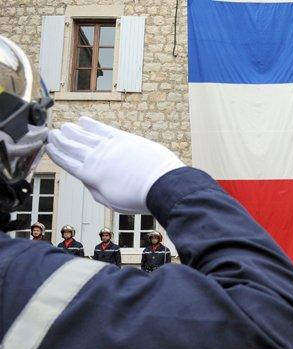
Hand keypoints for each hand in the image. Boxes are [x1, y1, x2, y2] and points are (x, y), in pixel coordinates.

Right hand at [47, 117, 184, 213]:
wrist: (160, 185)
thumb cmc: (139, 197)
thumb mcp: (111, 201)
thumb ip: (96, 190)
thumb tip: (88, 181)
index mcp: (90, 176)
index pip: (67, 163)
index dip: (56, 154)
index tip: (49, 148)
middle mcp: (95, 159)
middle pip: (72, 146)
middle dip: (61, 140)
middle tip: (52, 134)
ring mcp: (108, 146)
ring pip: (84, 135)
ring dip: (72, 130)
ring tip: (65, 126)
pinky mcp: (123, 138)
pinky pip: (101, 128)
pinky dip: (91, 124)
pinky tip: (83, 120)